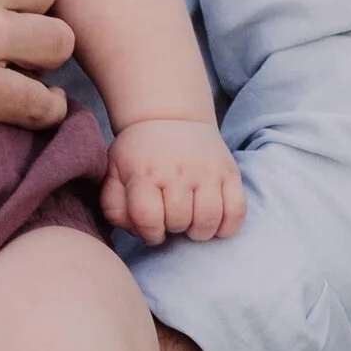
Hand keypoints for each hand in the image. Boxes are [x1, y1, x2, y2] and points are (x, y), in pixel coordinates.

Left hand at [102, 120, 244, 243]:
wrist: (170, 117)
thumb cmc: (140, 154)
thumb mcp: (115, 172)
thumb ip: (114, 205)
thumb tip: (134, 229)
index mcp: (144, 172)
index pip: (148, 218)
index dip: (150, 233)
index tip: (152, 230)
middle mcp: (177, 171)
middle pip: (179, 222)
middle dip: (173, 229)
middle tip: (171, 219)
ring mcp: (206, 171)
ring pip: (208, 220)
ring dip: (198, 231)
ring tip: (190, 221)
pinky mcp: (229, 172)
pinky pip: (236, 211)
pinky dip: (227, 226)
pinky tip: (214, 222)